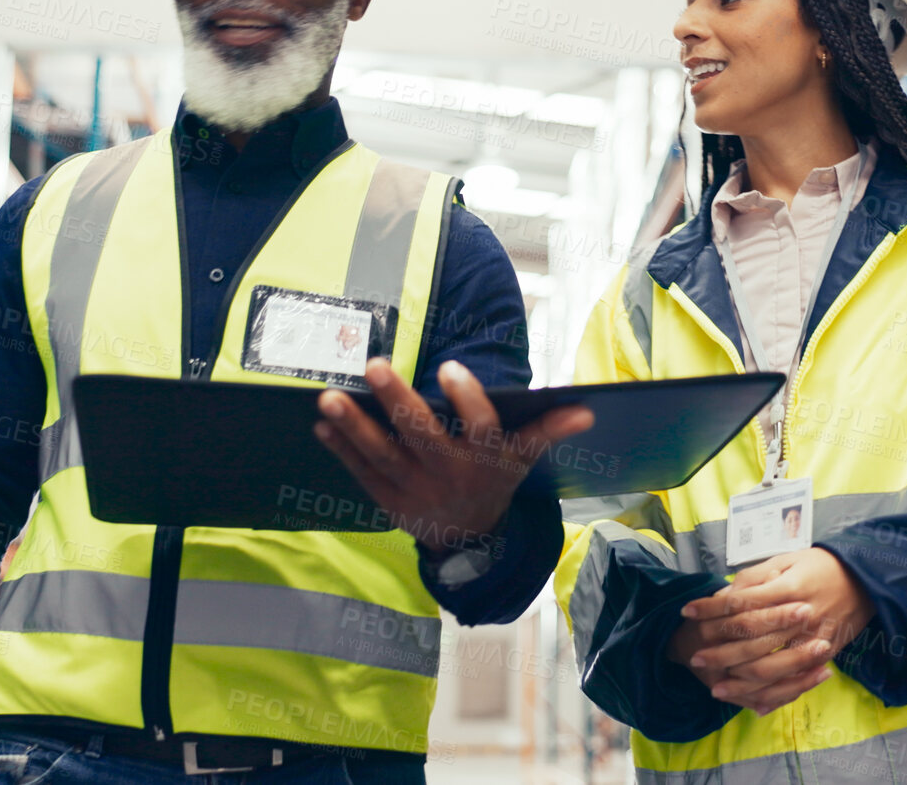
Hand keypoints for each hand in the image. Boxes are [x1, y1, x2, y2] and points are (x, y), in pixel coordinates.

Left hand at [315, 358, 592, 554]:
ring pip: (383, 456)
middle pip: (422, 436)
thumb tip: (586, 409)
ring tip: (329, 398)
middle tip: (374, 364)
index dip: (467, 399)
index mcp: (485, 459)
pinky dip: (341, 450)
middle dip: (397, 401)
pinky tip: (321, 424)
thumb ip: (548, 430)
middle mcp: (450, 474)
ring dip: (354, 427)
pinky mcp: (389, 501)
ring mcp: (416, 490)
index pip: (482, 428)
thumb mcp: (523, 460)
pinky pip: (362, 473)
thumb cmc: (495, 482)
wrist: (468, 542)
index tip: (448, 368)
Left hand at [679, 548, 874, 714]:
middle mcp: (801, 616)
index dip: (711, 608)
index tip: (687, 611)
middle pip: (752, 640)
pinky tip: (752, 704)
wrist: (866, 578)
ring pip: (771, 668)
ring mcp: (814, 639)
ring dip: (740, 682)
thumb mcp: (786, 560)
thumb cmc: (819, 566)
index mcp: (789, 588)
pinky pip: (796, 682)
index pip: (741, 603)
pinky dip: (773, 695)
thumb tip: (723, 596)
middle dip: (720, 651)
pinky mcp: (825, 655)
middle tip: (695, 657)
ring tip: (715, 687)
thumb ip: (755, 579)